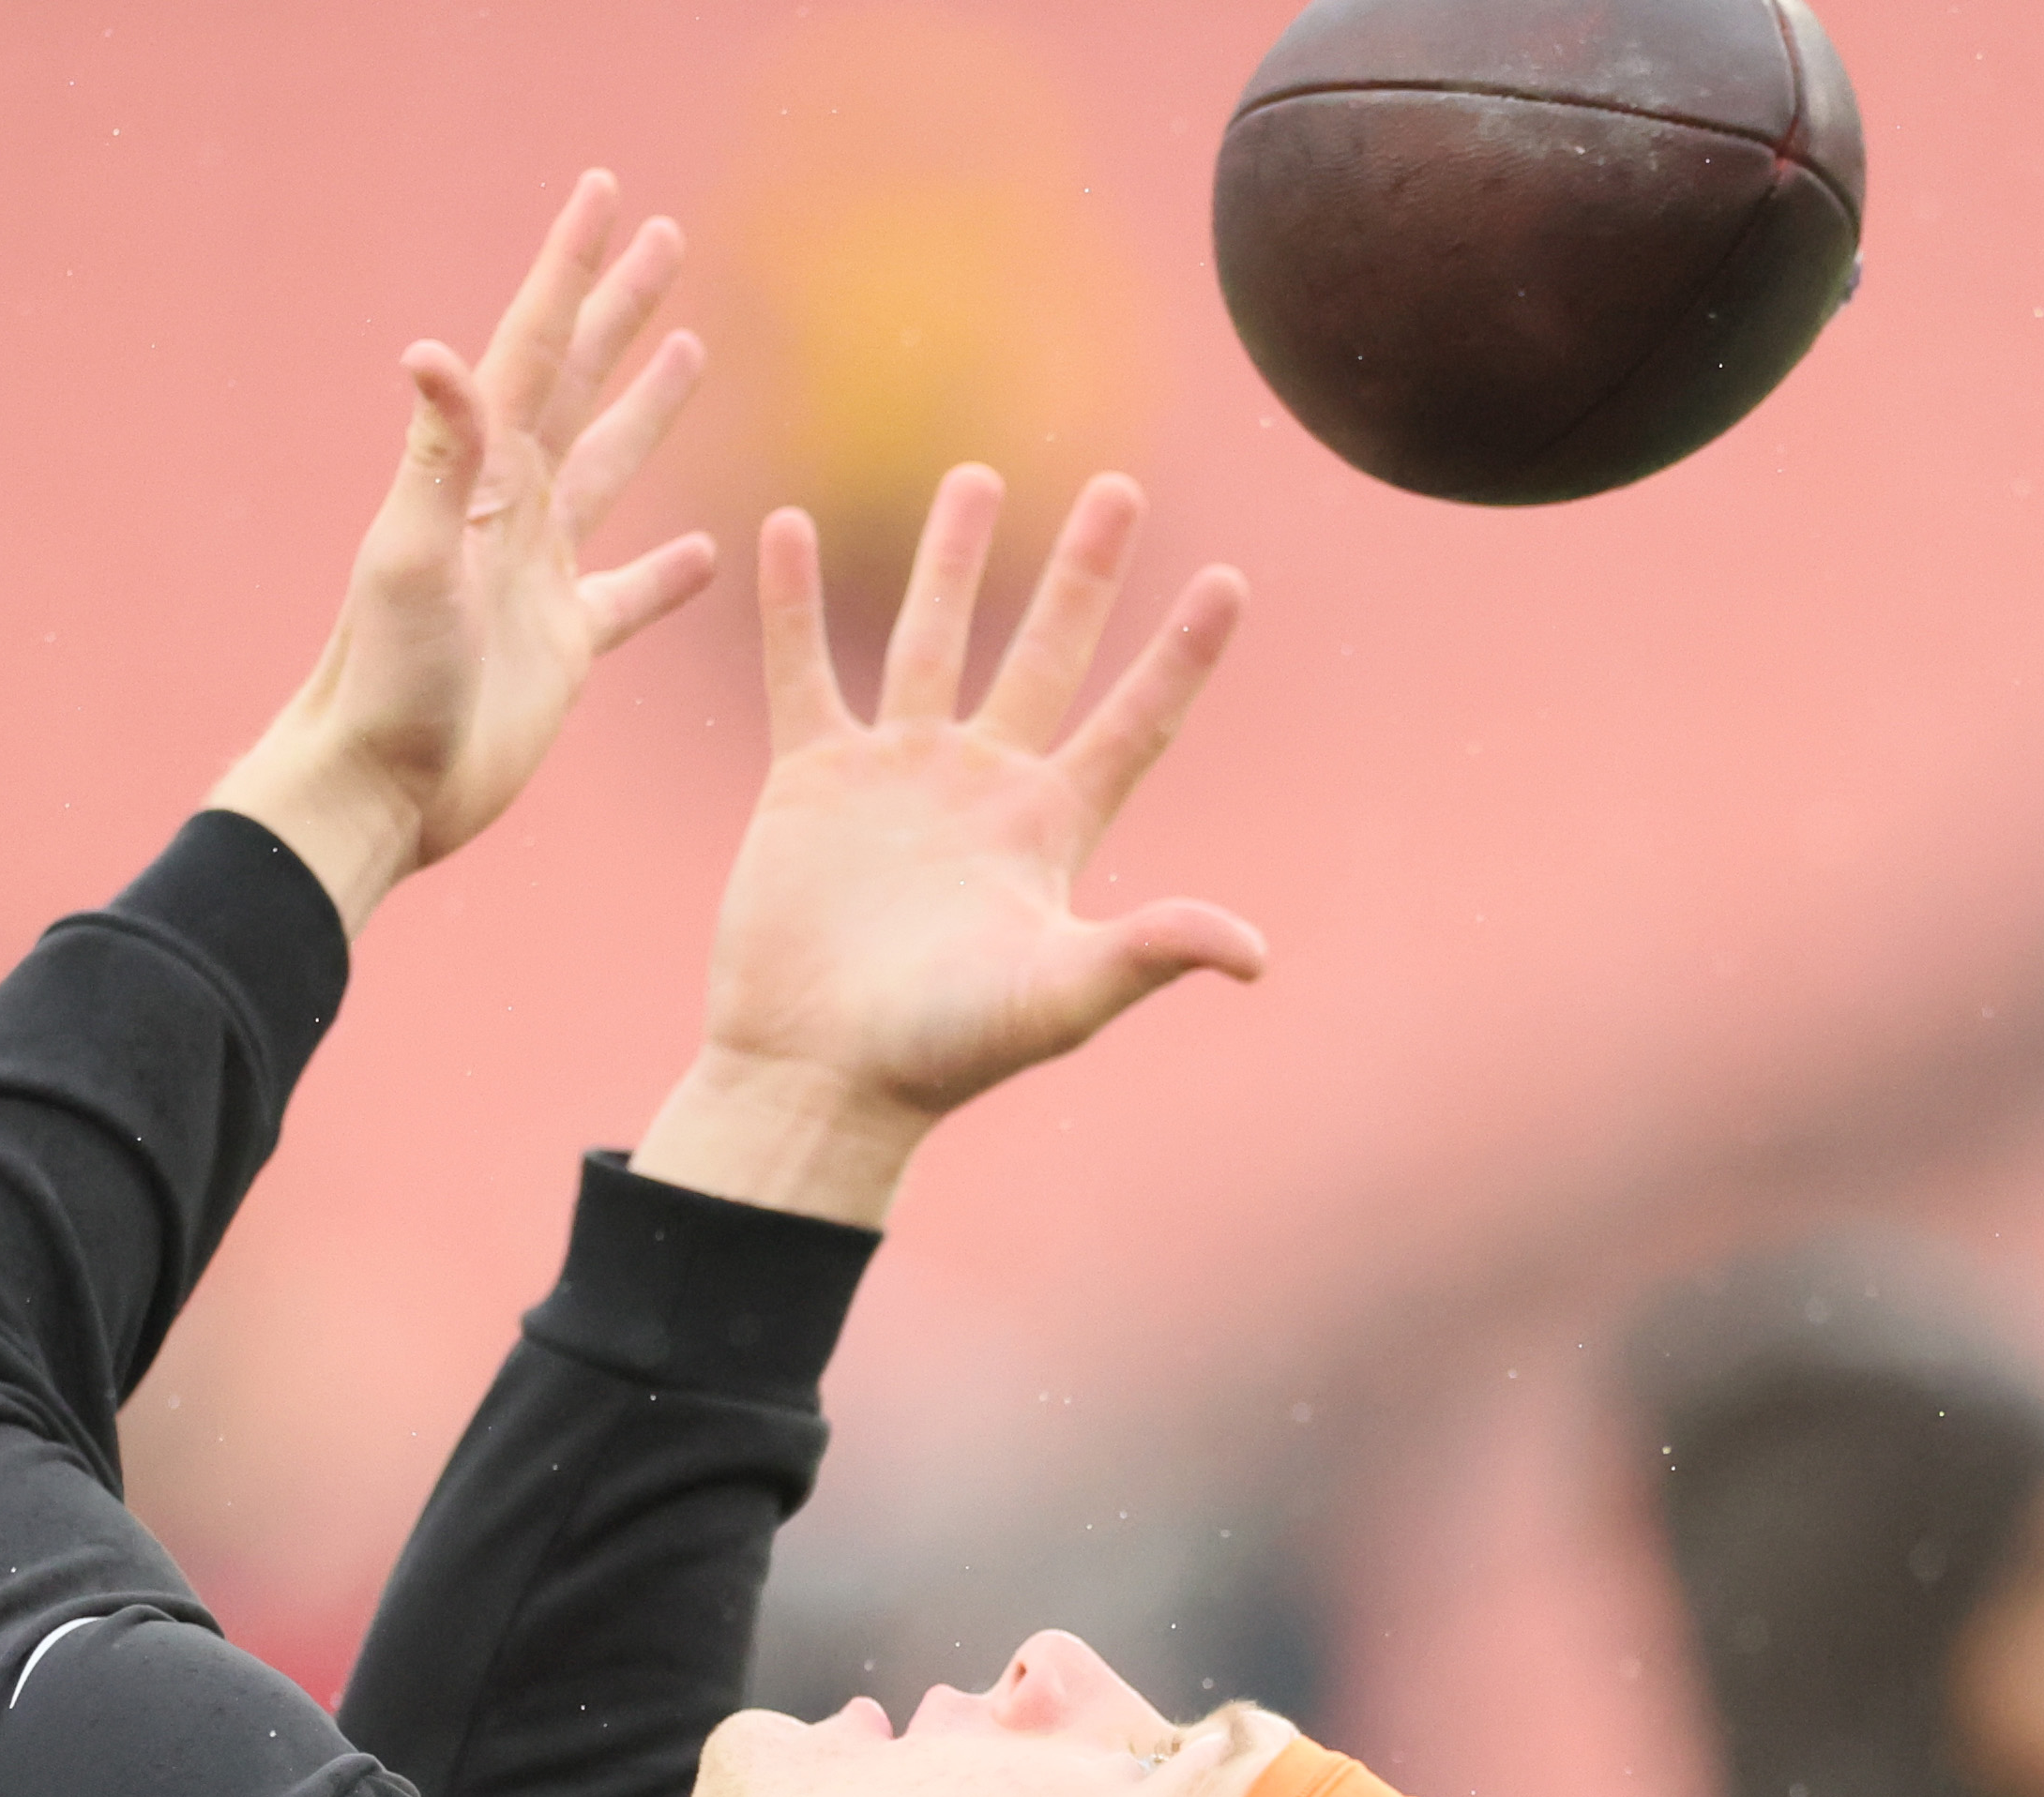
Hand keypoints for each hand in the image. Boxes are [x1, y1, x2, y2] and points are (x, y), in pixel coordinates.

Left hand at [209, 173, 715, 931]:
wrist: (381, 785)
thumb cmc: (384, 677)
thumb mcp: (409, 557)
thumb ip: (436, 457)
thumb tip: (435, 350)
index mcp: (478, 477)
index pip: (535, 348)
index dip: (571, 269)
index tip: (605, 192)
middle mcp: (508, 512)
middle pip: (578, 385)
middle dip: (621, 309)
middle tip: (668, 237)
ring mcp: (538, 577)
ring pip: (608, 471)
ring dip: (647, 410)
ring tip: (690, 348)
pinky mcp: (562, 647)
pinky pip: (627, 596)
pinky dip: (669, 575)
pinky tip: (708, 552)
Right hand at [631, 471, 1259, 1225]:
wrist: (817, 1073)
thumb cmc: (941, 1052)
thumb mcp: (1057, 998)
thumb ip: (1149, 952)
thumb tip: (1253, 954)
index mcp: (1048, 827)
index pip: (1134, 724)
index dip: (1182, 658)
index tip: (1230, 585)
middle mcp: (980, 786)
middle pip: (1047, 653)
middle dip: (1083, 573)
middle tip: (1119, 488)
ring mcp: (896, 775)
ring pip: (931, 639)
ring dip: (953, 559)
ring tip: (976, 476)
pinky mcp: (811, 780)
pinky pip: (805, 670)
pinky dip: (795, 602)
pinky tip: (790, 528)